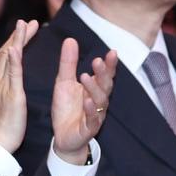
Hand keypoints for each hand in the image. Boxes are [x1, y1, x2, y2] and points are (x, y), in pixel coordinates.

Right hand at [0, 20, 37, 153]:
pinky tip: (17, 47)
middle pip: (7, 51)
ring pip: (10, 58)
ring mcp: (2, 86)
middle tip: (30, 22)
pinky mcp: (12, 95)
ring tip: (26, 25)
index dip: (14, 39)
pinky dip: (15, 59)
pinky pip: (13, 74)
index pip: (4, 54)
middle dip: (19, 35)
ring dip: (18, 40)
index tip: (25, 27)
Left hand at [50, 39, 117, 164]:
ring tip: (85, 77)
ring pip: (100, 101)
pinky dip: (90, 110)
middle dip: (103, 73)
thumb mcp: (64, 82)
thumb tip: (70, 40)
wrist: (63, 136)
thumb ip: (68, 63)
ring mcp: (96, 115)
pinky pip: (93, 119)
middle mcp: (99, 100)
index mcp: (94, 88)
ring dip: (94, 88)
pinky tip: (87, 101)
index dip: (109, 64)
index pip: (105, 74)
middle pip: (105, 85)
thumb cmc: (67, 108)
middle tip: (97, 61)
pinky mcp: (88, 128)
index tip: (112, 52)